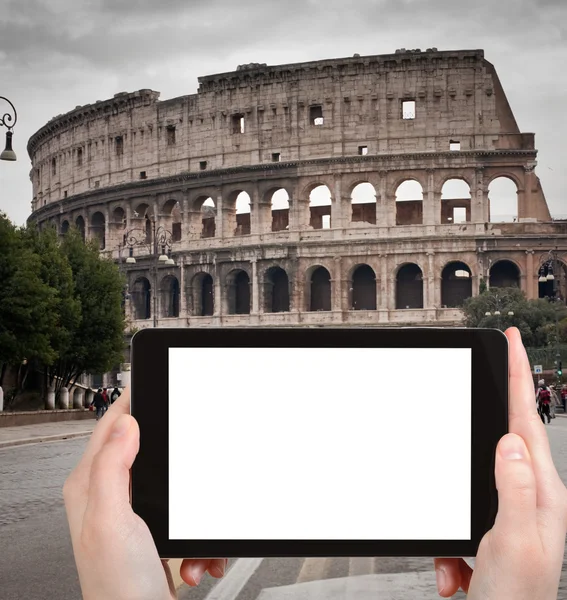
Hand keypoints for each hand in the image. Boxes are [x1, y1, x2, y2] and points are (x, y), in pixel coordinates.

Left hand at [63, 387, 226, 599]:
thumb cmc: (118, 589)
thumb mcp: (112, 521)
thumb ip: (112, 468)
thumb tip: (124, 423)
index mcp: (89, 487)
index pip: (108, 427)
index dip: (129, 403)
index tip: (152, 386)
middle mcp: (108, 496)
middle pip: (144, 449)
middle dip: (175, 459)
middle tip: (190, 459)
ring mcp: (132, 513)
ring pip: (172, 481)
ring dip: (191, 507)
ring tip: (189, 538)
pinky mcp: (154, 529)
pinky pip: (186, 512)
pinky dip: (196, 536)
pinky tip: (194, 558)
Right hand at [435, 327, 566, 598]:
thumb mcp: (515, 543)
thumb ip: (515, 489)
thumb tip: (509, 441)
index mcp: (541, 493)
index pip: (526, 420)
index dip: (519, 376)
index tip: (511, 341)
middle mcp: (529, 496)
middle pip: (505, 436)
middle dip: (493, 408)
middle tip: (491, 372)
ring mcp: (508, 512)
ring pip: (473, 477)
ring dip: (456, 509)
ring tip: (461, 557)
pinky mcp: (489, 528)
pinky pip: (458, 515)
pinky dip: (449, 548)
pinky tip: (457, 574)